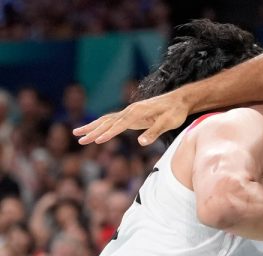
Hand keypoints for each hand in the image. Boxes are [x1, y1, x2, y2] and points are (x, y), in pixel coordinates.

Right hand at [73, 91, 189, 144]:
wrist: (180, 100)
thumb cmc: (175, 112)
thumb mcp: (168, 123)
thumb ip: (154, 132)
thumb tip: (140, 143)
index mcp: (137, 112)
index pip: (119, 125)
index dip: (108, 134)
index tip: (97, 142)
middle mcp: (131, 110)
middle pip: (107, 121)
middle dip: (92, 131)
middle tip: (78, 139)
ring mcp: (130, 111)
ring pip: (107, 120)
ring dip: (92, 127)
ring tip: (77, 133)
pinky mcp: (133, 114)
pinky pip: (113, 120)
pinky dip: (102, 125)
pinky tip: (95, 130)